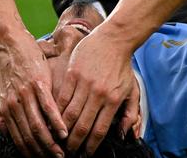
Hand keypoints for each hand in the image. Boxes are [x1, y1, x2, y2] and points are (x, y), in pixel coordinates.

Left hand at [0, 32, 66, 157]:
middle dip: (43, 151)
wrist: (11, 46)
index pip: (19, 138)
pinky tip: (64, 131)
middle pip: (30, 136)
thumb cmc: (8, 70)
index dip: (31, 152)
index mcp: (7, 110)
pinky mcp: (39, 84)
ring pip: (39, 126)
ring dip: (51, 142)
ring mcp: (27, 95)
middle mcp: (15, 106)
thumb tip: (5, 132)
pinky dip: (56, 122)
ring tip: (63, 150)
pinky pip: (48, 107)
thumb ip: (1, 115)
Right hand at [56, 28, 139, 154]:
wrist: (114, 40)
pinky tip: (54, 120)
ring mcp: (84, 84)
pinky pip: (62, 98)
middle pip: (82, 126)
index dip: (90, 146)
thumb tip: (124, 135)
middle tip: (68, 152)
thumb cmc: (123, 67)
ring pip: (69, 114)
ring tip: (58, 140)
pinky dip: (57, 112)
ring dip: (62, 130)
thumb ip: (130, 114)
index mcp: (113, 100)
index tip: (84, 154)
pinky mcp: (72, 74)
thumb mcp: (132, 90)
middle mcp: (98, 94)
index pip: (99, 130)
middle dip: (73, 143)